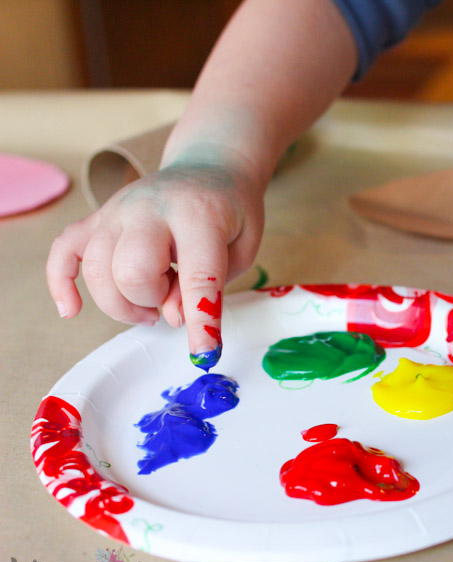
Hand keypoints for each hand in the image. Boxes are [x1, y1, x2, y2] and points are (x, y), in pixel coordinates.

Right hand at [47, 153, 264, 369]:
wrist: (208, 167)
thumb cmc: (229, 213)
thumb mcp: (241, 248)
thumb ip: (214, 284)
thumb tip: (173, 317)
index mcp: (198, 215)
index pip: (197, 274)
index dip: (201, 319)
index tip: (205, 353)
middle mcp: (151, 209)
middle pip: (130, 270)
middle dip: (149, 300)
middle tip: (169, 300)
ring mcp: (117, 210)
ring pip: (96, 268)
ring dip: (120, 302)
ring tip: (149, 304)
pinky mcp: (97, 217)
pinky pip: (63, 251)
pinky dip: (61, 283)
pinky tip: (71, 309)